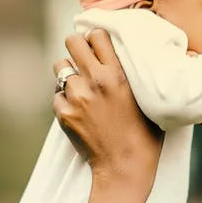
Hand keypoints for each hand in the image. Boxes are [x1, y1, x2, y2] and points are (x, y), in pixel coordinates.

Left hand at [53, 30, 162, 180]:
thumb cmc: (144, 134)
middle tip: (83, 60)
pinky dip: (65, 100)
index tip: (98, 47)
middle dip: (77, 48)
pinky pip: (56, 95)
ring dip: (68, 74)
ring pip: (59, 67)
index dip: (96, 40)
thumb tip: (123, 57)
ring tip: (80, 87)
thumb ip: (130, 75)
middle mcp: (95, 81)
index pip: (97, 35)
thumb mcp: (145, 97)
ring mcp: (76, 97)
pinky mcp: (63, 113)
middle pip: (72, 42)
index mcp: (117, 74)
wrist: (125, 167)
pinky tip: (79, 111)